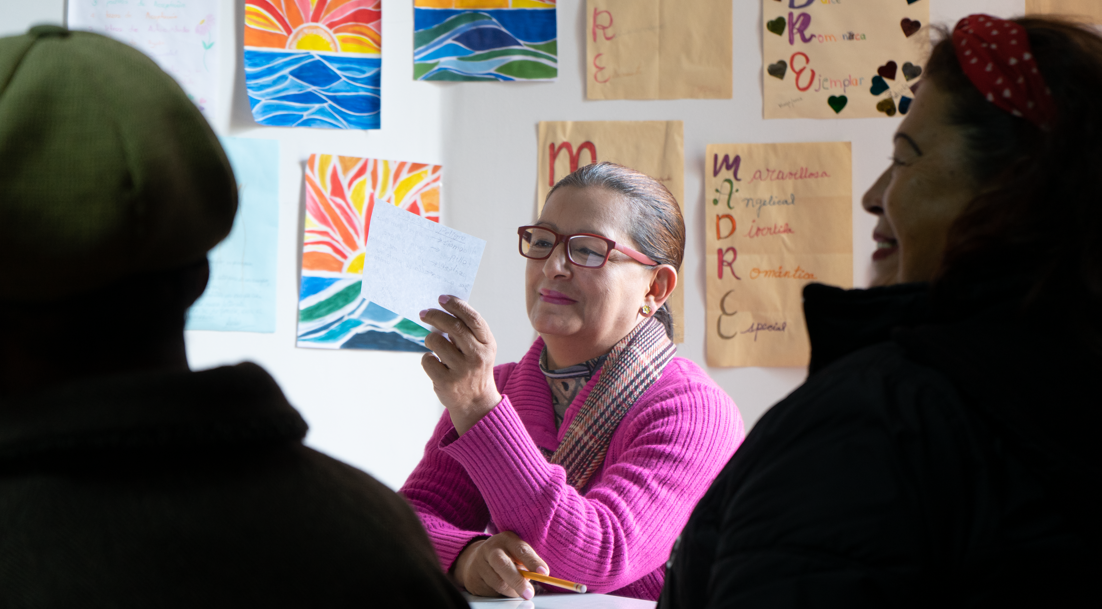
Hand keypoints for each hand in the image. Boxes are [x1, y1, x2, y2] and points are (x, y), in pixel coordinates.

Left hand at [420, 295, 501, 434]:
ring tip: (434, 345)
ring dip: (430, 339)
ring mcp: (462, 371)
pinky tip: (436, 364)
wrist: (477, 403)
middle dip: (435, 316)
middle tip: (423, 313)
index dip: (456, 305)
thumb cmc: (474, 368)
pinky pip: (427, 360)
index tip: (442, 298)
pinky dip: (427, 359)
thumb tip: (441, 309)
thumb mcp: (480, 349)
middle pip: (453, 327)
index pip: (473, 318)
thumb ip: (467, 331)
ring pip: (436, 342)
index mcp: (487, 344)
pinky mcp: (447, 383)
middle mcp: (477, 356)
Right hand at [454, 532, 549, 598]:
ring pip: (498, 582)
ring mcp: (479, 563)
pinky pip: (490, 591)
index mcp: (506, 539)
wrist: (473, 559)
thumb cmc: (504, 556)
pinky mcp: (473, 578)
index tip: (544, 573)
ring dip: (511, 590)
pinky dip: (500, 593)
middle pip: (503, 565)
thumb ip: (526, 563)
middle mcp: (491, 549)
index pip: (521, 550)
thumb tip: (539, 577)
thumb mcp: (516, 553)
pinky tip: (502, 587)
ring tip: (517, 590)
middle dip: (518, 581)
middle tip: (529, 593)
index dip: (533, 561)